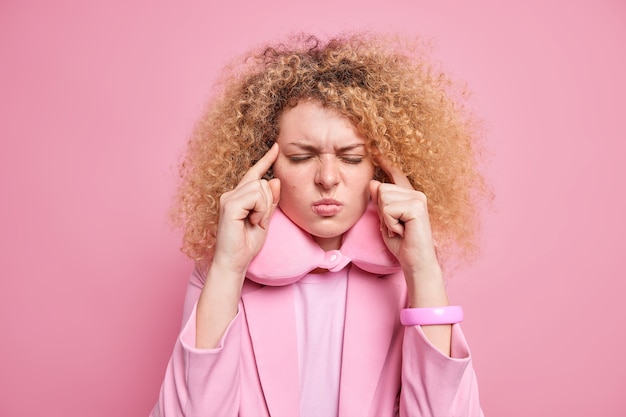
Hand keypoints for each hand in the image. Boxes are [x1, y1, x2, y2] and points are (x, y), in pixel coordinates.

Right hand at [212, 143, 280, 275]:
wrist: (234, 263)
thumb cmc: (247, 244)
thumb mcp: (264, 220)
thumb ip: (270, 201)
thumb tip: (275, 180)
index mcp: (239, 196)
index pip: (254, 174)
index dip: (266, 160)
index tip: (276, 148)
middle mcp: (231, 194)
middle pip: (263, 182)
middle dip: (269, 203)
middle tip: (259, 222)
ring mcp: (228, 198)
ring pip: (261, 188)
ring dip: (264, 209)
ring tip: (254, 223)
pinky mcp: (229, 205)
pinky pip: (255, 197)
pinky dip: (260, 211)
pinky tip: (251, 222)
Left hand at [369, 157, 439, 277]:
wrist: (415, 261)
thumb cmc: (401, 243)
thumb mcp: (385, 220)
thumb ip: (380, 202)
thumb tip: (373, 182)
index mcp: (408, 196)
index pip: (396, 175)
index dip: (386, 163)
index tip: (378, 149)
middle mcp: (415, 194)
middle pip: (381, 189)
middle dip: (382, 212)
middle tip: (395, 227)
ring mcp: (418, 199)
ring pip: (383, 198)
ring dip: (386, 218)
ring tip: (399, 229)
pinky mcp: (417, 207)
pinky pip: (389, 209)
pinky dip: (391, 224)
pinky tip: (402, 231)